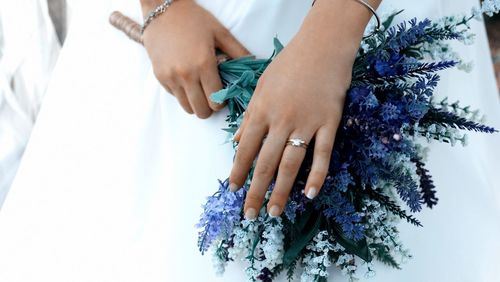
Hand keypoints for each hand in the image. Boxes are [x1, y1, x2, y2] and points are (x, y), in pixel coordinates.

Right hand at [141, 0, 249, 117]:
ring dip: (195, 103)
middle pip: (201, 111)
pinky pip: (174, 96)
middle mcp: (186, 75)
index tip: (223, 95)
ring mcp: (170, 77)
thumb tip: (253, 69)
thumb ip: (238, 52)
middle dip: (210, 108)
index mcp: (204, 65)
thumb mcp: (220, 32)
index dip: (222, 102)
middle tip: (212, 96)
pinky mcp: (159, 76)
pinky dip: (182, 93)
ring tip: (200, 90)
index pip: (216, 101)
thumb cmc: (193, 18)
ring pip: (186, 107)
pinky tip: (186, 79)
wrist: (161, 7)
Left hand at [228, 0, 377, 218]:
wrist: (322, 47)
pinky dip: (317, 175)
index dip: (238, 172)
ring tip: (274, 211)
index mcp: (261, 112)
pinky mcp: (329, 123)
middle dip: (255, 191)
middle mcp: (281, 121)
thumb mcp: (261, 87)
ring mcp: (306, 123)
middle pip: (266, 163)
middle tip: (250, 214)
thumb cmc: (288, 65)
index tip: (234, 190)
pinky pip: (323, 154)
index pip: (246, 150)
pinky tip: (309, 194)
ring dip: (281, 191)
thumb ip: (249, 116)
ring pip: (291, 163)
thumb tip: (238, 142)